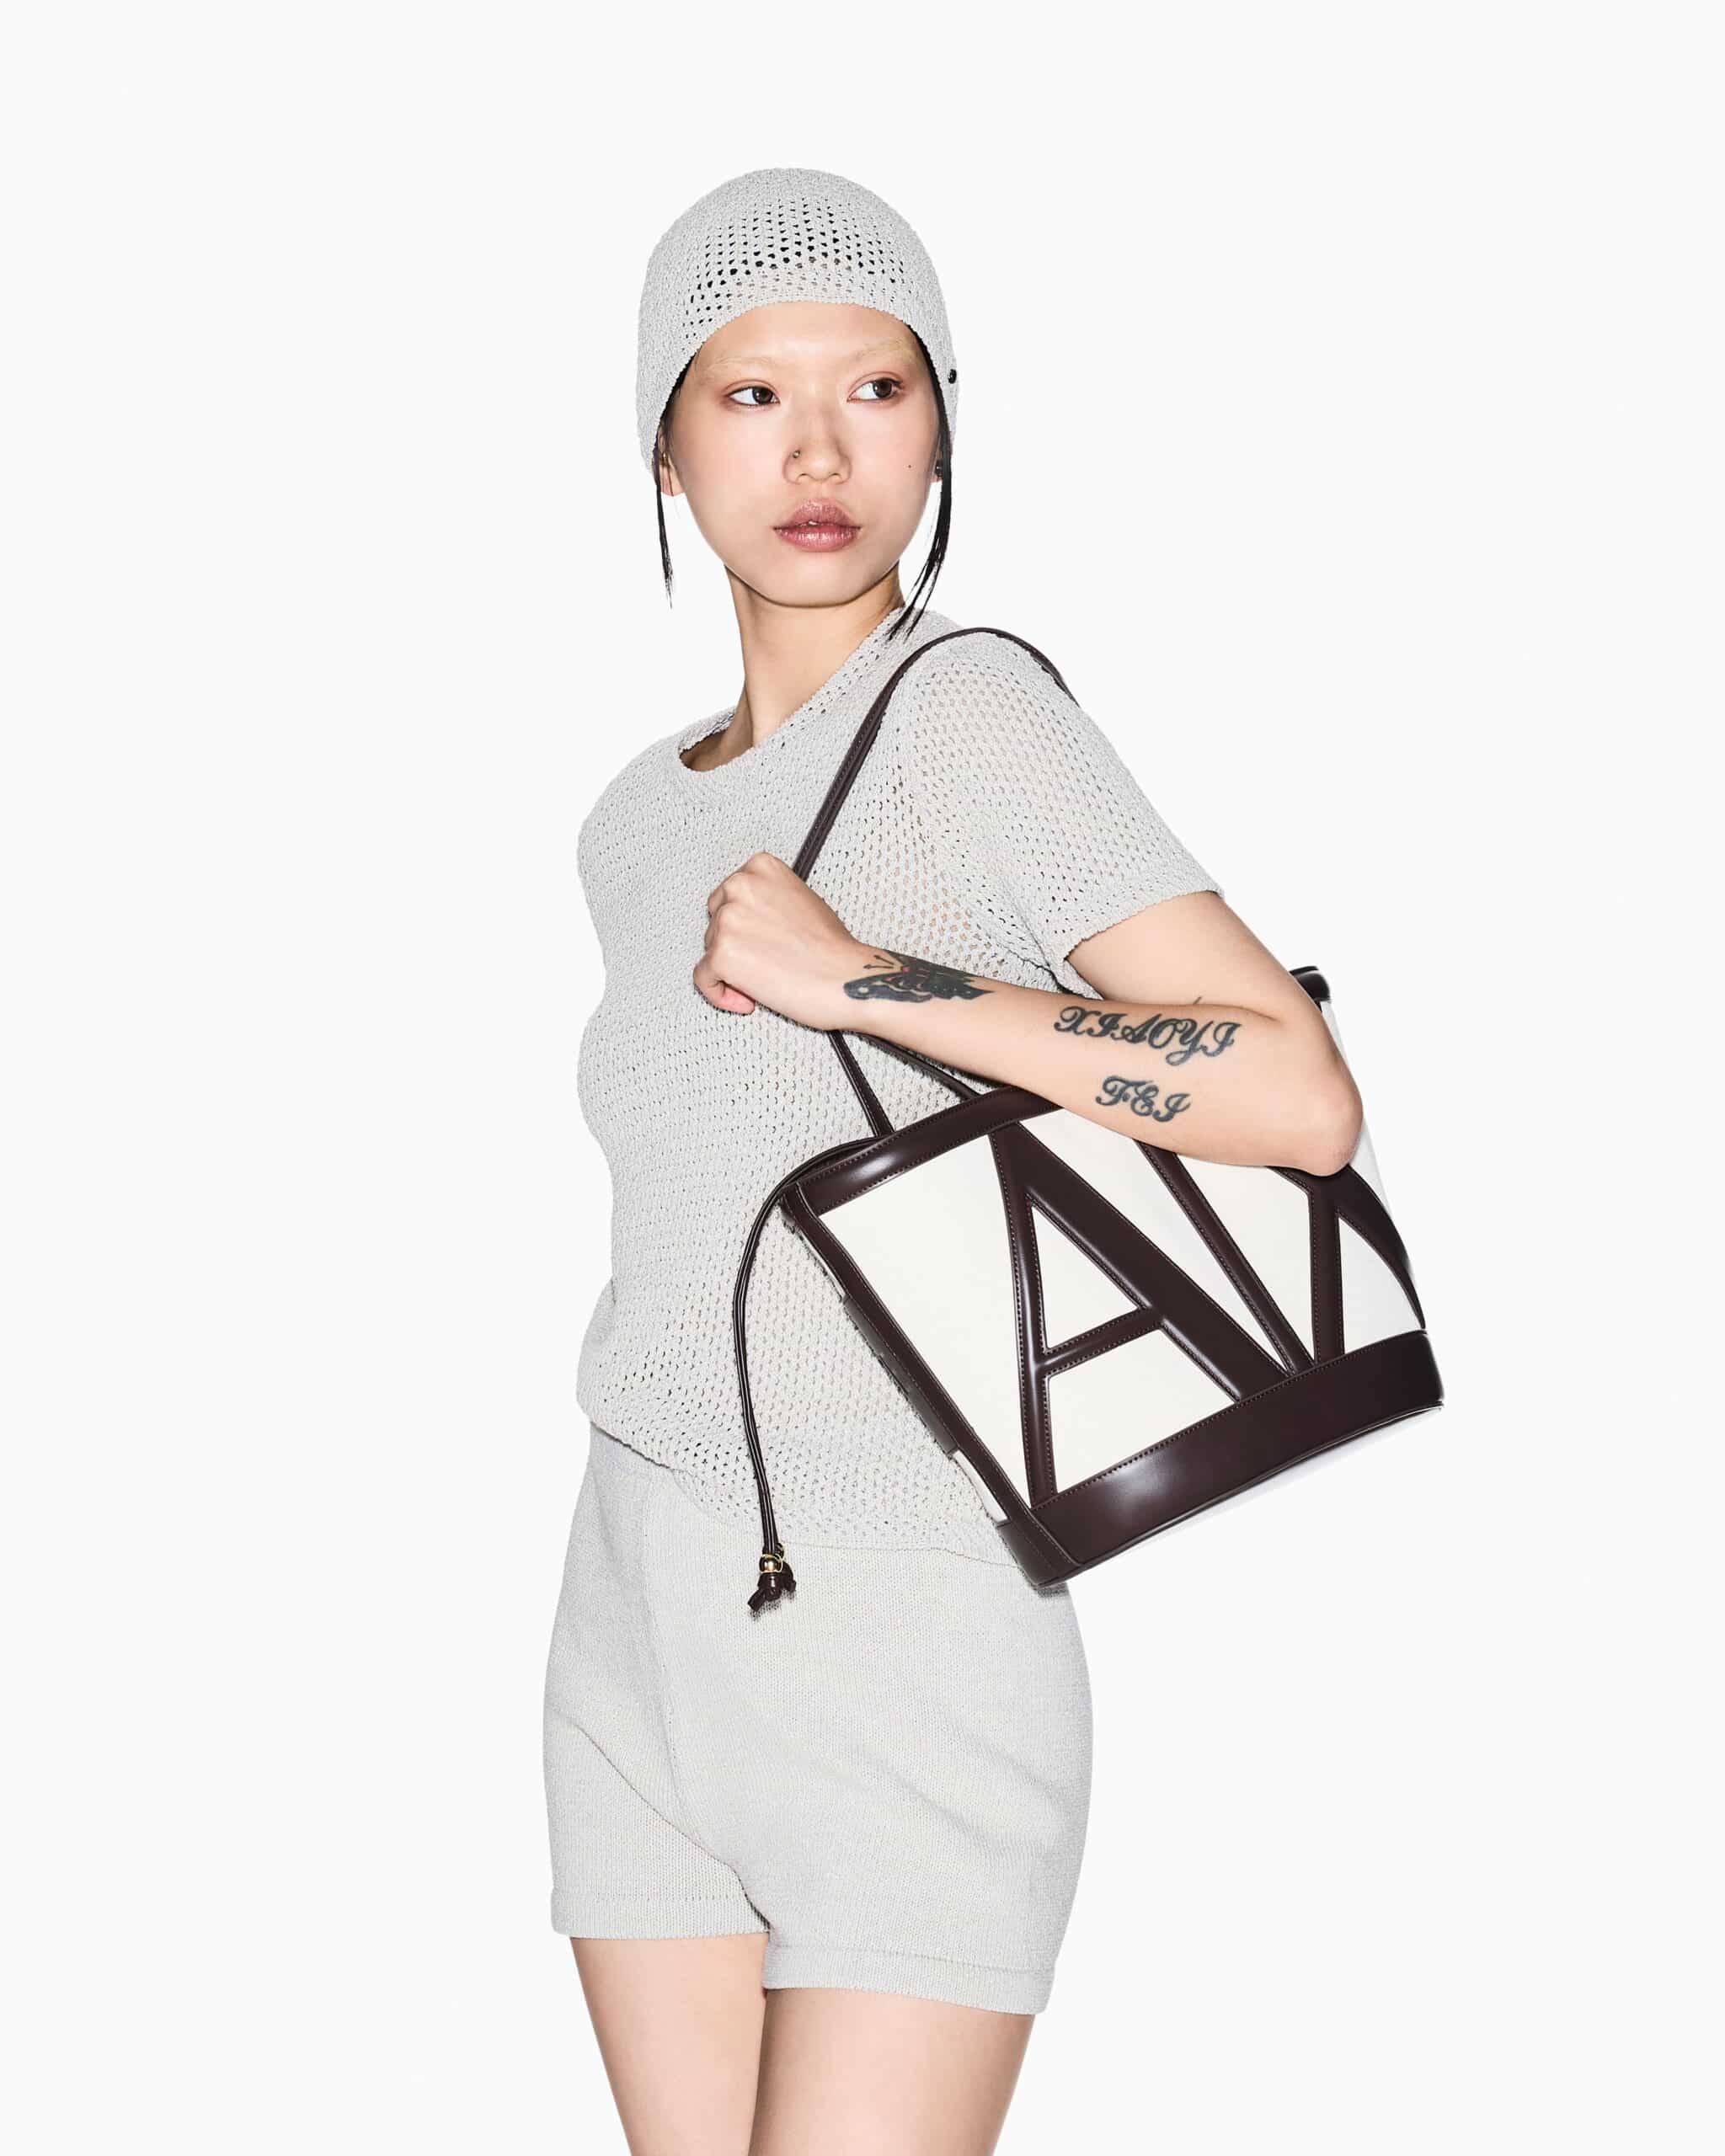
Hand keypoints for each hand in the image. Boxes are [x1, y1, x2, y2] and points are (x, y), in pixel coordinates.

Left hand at [694, 852, 872, 1029]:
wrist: (846, 979)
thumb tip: (748, 921)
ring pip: (709, 950)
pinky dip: (720, 994)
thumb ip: (769, 900)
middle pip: (715, 921)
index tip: (759, 940)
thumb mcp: (801, 899)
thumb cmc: (832, 948)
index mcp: (760, 868)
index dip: (742, 923)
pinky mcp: (721, 955)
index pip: (728, 896)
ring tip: (765, 981)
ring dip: (731, 971)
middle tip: (764, 962)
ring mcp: (728, 921)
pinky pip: (704, 979)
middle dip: (734, 944)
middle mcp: (740, 887)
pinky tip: (748, 1000)